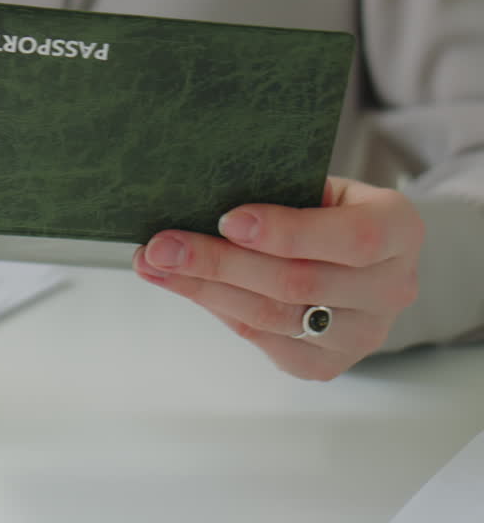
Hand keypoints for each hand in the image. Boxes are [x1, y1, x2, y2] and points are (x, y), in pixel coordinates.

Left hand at [132, 177, 424, 379]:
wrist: (358, 261)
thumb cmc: (326, 211)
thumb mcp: (320, 188)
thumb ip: (279, 193)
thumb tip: (198, 196)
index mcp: (399, 230)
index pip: (351, 238)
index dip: (288, 232)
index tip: (228, 218)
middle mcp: (391, 288)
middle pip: (297, 282)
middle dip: (219, 261)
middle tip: (162, 245)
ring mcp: (363, 335)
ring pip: (271, 316)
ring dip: (202, 287)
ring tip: (154, 263)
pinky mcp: (326, 365)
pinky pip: (261, 339)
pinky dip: (214, 308)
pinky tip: (179, 284)